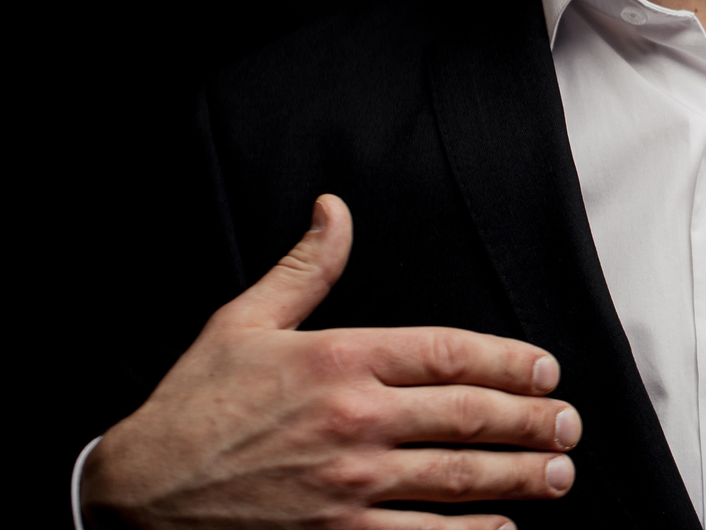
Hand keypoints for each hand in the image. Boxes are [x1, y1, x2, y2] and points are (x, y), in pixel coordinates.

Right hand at [81, 195, 580, 529]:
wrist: (137, 495)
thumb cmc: (192, 407)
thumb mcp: (244, 322)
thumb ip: (307, 268)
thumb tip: (335, 210)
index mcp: (340, 360)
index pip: (451, 353)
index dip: (511, 362)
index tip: (545, 370)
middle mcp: (354, 421)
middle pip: (470, 416)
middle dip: (532, 420)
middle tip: (568, 423)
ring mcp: (349, 486)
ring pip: (460, 480)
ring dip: (521, 477)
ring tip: (559, 472)